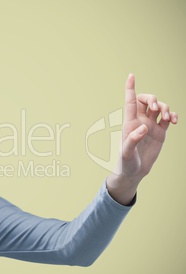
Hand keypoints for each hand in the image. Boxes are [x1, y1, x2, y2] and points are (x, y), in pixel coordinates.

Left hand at [107, 74, 177, 204]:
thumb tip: (143, 128)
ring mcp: (150, 125)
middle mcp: (140, 121)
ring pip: (159, 107)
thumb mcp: (126, 153)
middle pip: (147, 100)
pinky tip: (174, 121)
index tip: (131, 75)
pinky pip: (167, 118)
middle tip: (156, 108)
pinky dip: (172, 115)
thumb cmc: (126, 162)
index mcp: (129, 122)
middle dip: (153, 98)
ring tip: (168, 118)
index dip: (130, 88)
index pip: (130, 101)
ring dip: (165, 107)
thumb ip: (132, 140)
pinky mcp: (160, 132)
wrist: (135, 171)